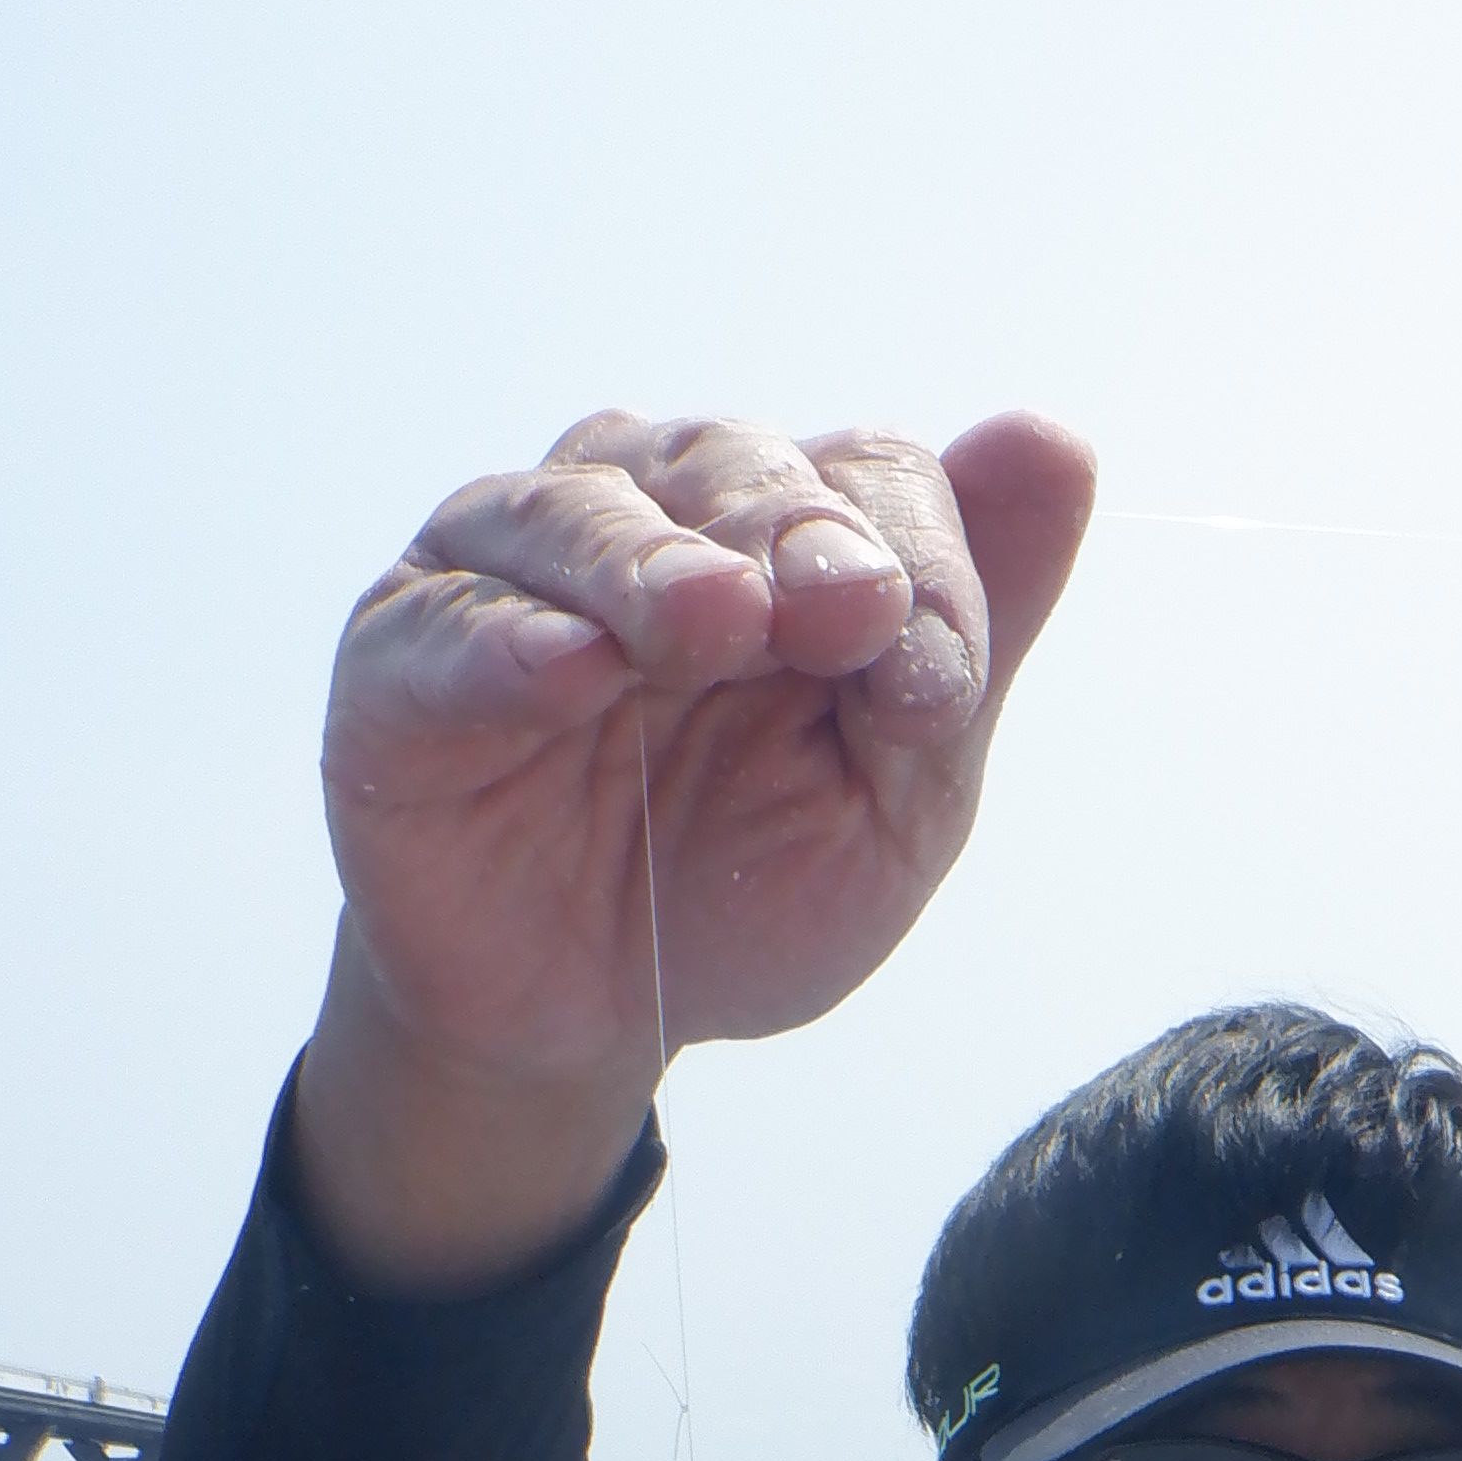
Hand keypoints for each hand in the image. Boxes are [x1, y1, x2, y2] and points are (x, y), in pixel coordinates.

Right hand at [293, 408, 1095, 1287]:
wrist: (593, 1019)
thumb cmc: (744, 883)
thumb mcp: (897, 794)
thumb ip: (966, 640)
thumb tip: (1056, 441)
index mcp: (780, 533)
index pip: (868, 480)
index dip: (919, 563)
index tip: (940, 682)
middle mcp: (648, 510)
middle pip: (731, 467)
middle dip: (797, 538)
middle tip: (845, 611)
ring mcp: (511, 568)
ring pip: (585, 517)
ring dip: (657, 566)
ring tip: (711, 622)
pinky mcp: (405, 657)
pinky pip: (455, 630)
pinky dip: (513, 643)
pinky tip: (572, 671)